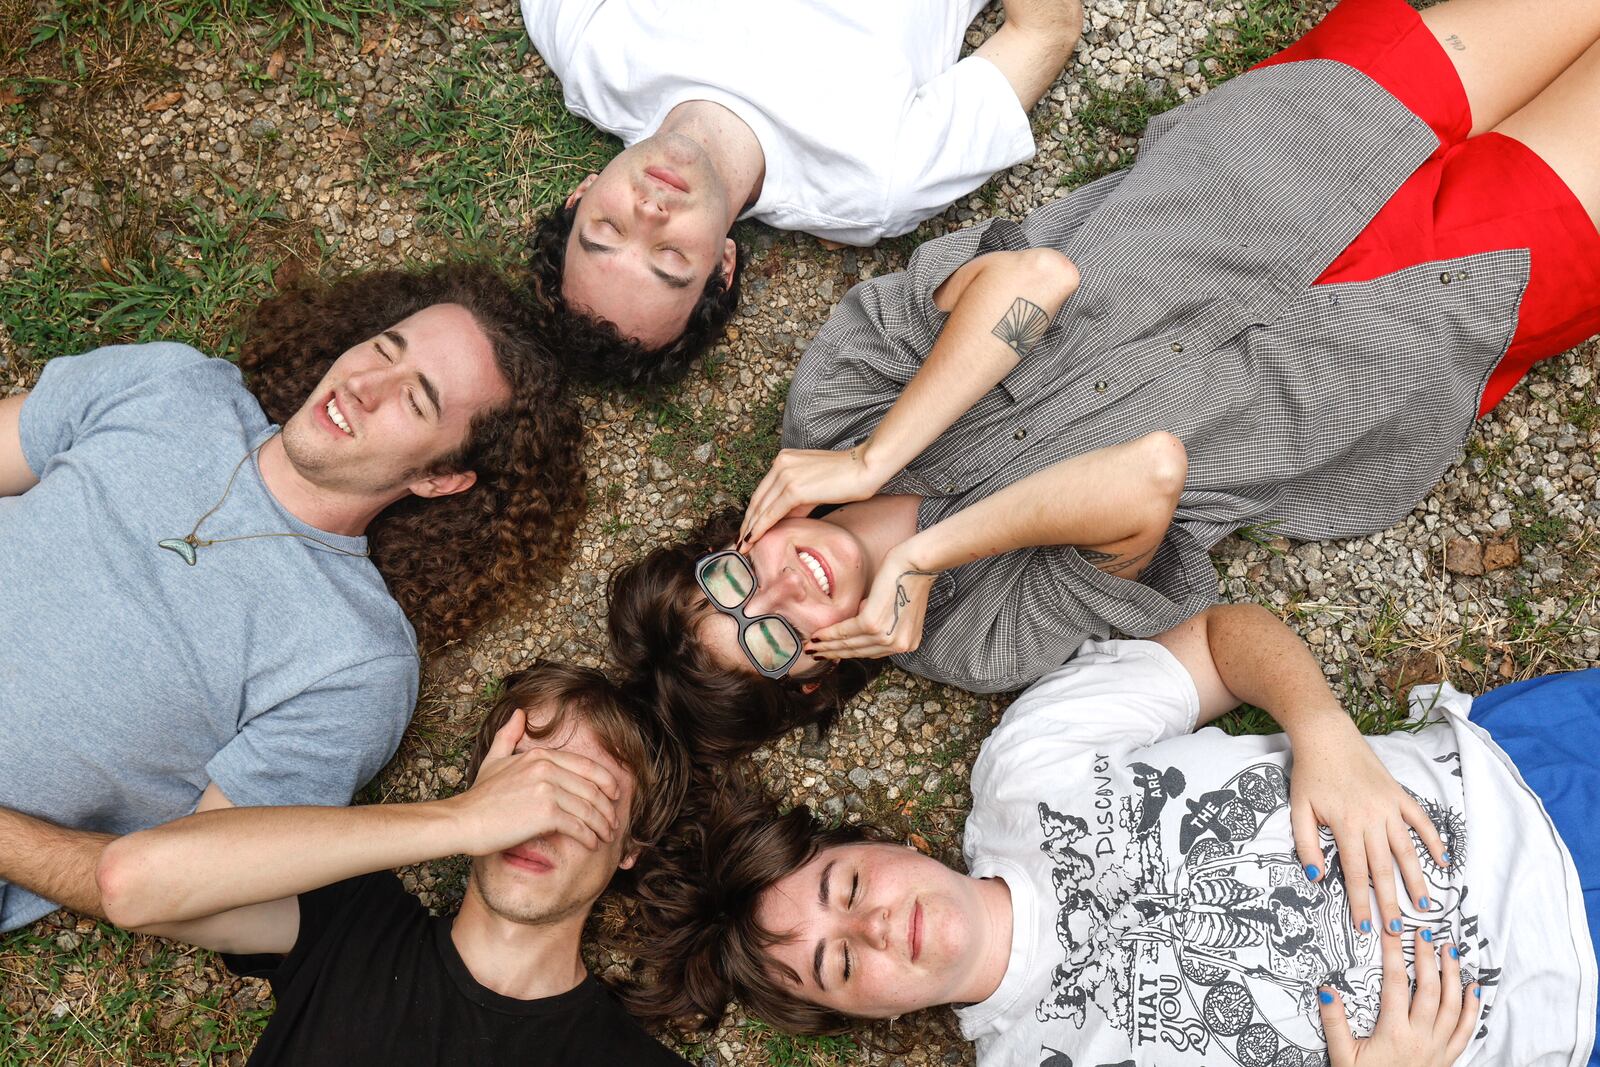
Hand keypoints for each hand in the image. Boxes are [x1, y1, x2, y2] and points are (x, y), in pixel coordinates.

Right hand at [447, 709, 622, 855]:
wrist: (462, 821)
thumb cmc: (478, 796)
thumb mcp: (493, 759)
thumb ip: (508, 736)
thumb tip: (519, 713)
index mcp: (539, 755)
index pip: (586, 766)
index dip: (605, 781)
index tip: (614, 794)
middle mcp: (546, 768)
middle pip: (591, 788)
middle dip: (607, 807)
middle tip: (613, 821)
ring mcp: (547, 789)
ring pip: (588, 808)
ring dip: (601, 824)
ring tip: (606, 834)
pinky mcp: (546, 814)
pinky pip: (577, 825)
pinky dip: (588, 835)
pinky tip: (592, 842)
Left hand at [739, 445, 885, 548]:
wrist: (866, 467)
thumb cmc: (847, 478)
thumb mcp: (814, 487)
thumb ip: (797, 501)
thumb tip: (784, 520)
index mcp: (784, 459)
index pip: (762, 491)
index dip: (753, 512)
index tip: (747, 529)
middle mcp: (781, 464)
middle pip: (757, 499)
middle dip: (747, 523)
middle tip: (740, 543)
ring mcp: (786, 475)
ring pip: (761, 508)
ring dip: (750, 529)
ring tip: (744, 547)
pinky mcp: (794, 488)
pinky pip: (771, 513)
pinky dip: (760, 528)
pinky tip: (754, 540)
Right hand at [805, 545, 937, 660]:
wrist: (917, 564)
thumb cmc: (908, 578)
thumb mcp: (897, 609)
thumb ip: (881, 622)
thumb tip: (859, 620)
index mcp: (906, 643)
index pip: (872, 652)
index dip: (848, 653)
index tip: (832, 653)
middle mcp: (898, 645)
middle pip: (859, 652)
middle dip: (833, 653)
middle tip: (814, 653)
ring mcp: (886, 636)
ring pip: (850, 644)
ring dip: (827, 645)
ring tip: (811, 645)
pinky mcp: (873, 624)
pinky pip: (845, 631)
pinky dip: (829, 633)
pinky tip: (818, 634)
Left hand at [1288, 717, 1449, 934]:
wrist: (1326, 735)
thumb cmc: (1309, 774)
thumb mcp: (1298, 809)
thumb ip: (1307, 845)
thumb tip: (1316, 878)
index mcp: (1346, 826)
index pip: (1356, 874)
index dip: (1360, 903)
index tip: (1365, 928)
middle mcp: (1372, 820)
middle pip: (1384, 869)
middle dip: (1390, 903)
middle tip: (1398, 931)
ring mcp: (1389, 807)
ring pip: (1407, 851)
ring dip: (1417, 881)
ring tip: (1425, 906)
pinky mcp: (1400, 795)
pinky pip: (1422, 822)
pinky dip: (1434, 841)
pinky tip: (1443, 862)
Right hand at [1320, 928, 1479, 1066]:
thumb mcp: (1343, 1056)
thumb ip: (1335, 1023)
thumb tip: (1326, 990)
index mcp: (1393, 1033)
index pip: (1394, 984)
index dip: (1393, 954)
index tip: (1392, 931)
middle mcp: (1420, 1038)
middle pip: (1428, 989)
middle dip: (1427, 957)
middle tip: (1425, 932)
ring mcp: (1438, 1048)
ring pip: (1452, 1005)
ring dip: (1453, 975)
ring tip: (1450, 950)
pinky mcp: (1449, 1058)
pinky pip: (1466, 1029)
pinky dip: (1472, 1007)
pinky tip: (1474, 988)